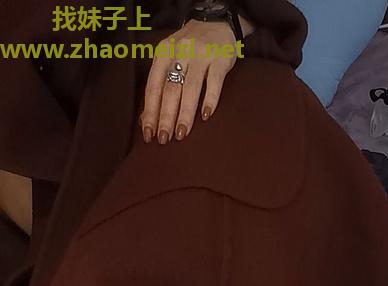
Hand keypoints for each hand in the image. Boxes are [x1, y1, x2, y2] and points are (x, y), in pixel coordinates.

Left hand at [140, 18, 245, 143]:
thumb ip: (159, 85)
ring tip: (181, 134)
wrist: (216, 21)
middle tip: (164, 139)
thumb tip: (146, 119)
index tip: (149, 134)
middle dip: (165, 117)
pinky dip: (210, 100)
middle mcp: (180, 53)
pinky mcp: (220, 58)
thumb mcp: (170, 58)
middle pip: (170, 89)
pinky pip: (214, 82)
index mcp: (163, 54)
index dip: (150, 112)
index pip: (153, 87)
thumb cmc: (190, 48)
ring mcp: (201, 55)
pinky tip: (205, 116)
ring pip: (190, 88)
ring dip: (185, 114)